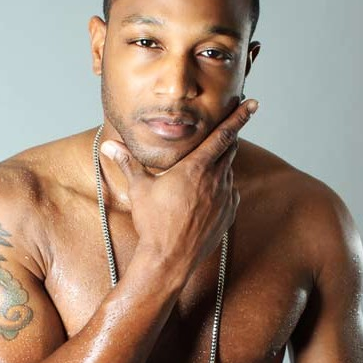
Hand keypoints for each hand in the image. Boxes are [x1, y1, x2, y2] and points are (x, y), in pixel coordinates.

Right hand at [101, 99, 258, 272]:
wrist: (169, 259)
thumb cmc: (154, 222)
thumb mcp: (139, 189)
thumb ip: (128, 163)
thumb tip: (109, 145)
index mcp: (196, 167)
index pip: (223, 135)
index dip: (239, 117)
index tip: (253, 104)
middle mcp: (216, 179)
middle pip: (230, 150)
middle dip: (228, 138)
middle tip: (225, 131)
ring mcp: (225, 198)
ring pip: (229, 171)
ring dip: (221, 166)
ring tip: (203, 172)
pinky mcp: (229, 214)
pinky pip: (230, 193)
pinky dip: (222, 188)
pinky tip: (207, 195)